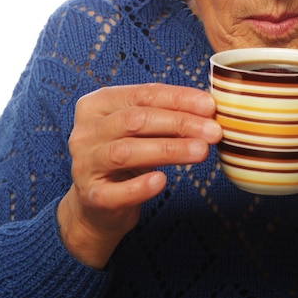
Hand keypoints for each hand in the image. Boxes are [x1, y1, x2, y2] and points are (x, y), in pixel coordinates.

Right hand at [57, 83, 221, 268]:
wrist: (98, 204)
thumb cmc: (128, 156)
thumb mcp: (143, 129)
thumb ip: (168, 115)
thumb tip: (209, 109)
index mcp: (98, 104)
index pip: (143, 94)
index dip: (179, 98)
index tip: (210, 106)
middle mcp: (86, 131)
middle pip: (135, 120)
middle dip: (179, 123)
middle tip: (213, 131)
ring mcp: (85, 164)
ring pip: (126, 151)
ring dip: (168, 150)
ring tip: (201, 151)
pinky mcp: (90, 197)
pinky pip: (114, 192)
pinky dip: (139, 187)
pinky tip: (161, 181)